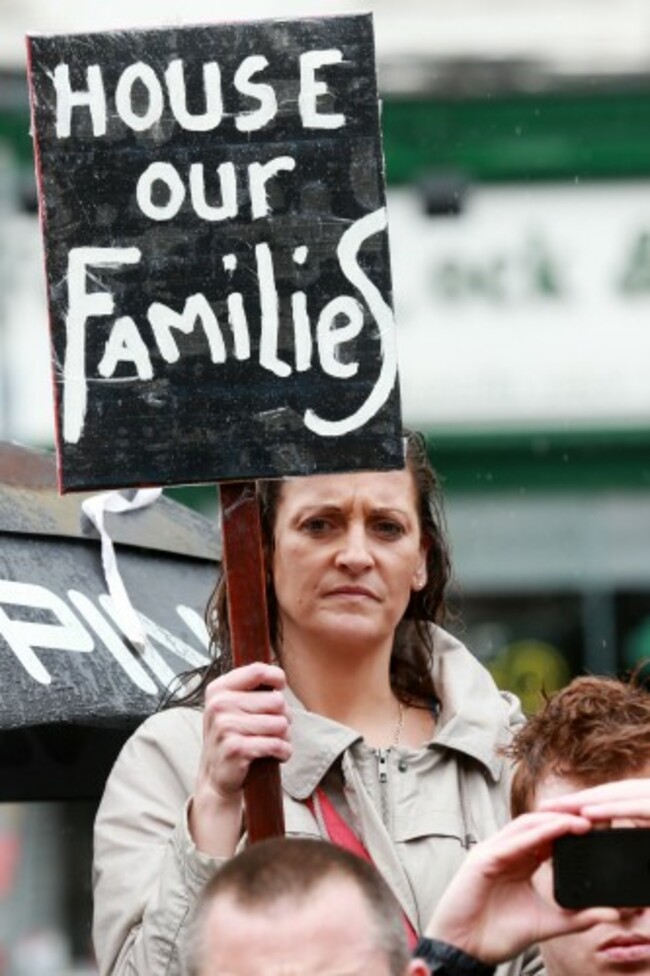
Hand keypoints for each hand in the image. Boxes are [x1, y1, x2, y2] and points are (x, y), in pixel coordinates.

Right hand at [189, 662, 291, 854]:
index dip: (277, 678)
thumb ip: (252, 689)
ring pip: (280, 723)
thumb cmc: (232, 736)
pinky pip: (275, 744)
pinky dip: (284, 751)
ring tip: (275, 741)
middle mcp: (219, 705)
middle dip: (284, 715)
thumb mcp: (233, 706)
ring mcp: (225, 726)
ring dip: (285, 735)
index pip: (257, 671)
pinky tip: (278, 754)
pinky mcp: (236, 748)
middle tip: (275, 727)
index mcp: (219, 689)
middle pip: (276, 700)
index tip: (280, 688)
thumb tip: (280, 678)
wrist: (216, 776)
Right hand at [425, 812, 617, 964]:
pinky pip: (511, 842)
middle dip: (563, 820)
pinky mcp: (482, 859)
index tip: (595, 831)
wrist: (467, 948)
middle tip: (591, 820)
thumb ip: (575, 917)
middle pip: (536, 826)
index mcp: (519, 863)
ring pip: (524, 826)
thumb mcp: (546, 922)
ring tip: (577, 822)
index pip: (545, 837)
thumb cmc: (498, 933)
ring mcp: (492, 852)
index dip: (568, 831)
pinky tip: (553, 832)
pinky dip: (534, 835)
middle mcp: (506, 852)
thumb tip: (608, 912)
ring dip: (551, 822)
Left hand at [538, 778, 649, 825]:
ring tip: (556, 807)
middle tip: (544, 807)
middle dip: (574, 800)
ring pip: (613, 797)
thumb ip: (636, 830)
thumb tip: (614, 836)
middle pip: (606, 794)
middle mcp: (646, 793)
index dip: (582, 802)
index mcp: (645, 798)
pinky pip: (632, 809)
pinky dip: (607, 810)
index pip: (610, 798)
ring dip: (583, 801)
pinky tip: (585, 813)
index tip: (557, 809)